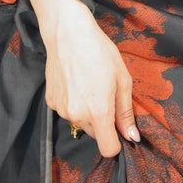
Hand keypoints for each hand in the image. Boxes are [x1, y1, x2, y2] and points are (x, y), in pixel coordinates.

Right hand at [24, 0, 138, 157]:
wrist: (67, 33)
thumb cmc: (99, 52)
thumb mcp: (122, 79)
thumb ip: (126, 112)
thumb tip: (132, 137)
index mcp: (98, 112)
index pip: (108, 149)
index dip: (117, 142)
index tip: (119, 127)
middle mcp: (77, 116)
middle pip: (96, 135)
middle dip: (103, 122)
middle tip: (106, 95)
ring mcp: (61, 110)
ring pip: (81, 123)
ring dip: (88, 113)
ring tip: (90, 85)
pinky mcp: (51, 102)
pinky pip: (68, 112)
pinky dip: (74, 104)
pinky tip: (76, 83)